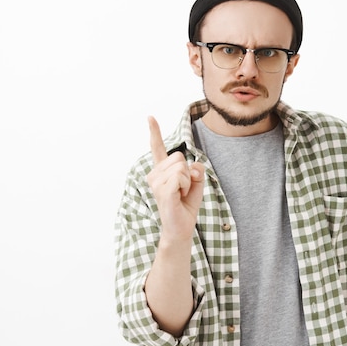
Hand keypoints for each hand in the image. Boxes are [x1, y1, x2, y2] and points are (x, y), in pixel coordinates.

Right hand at [146, 116, 204, 243]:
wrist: (182, 228)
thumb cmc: (186, 205)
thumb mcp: (196, 182)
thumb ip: (197, 170)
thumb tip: (193, 166)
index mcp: (161, 171)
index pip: (157, 148)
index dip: (154, 132)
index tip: (150, 117)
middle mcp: (155, 175)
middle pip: (179, 157)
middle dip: (188, 172)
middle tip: (184, 189)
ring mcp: (156, 183)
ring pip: (181, 166)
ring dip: (188, 181)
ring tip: (181, 194)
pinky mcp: (163, 192)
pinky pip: (180, 177)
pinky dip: (187, 186)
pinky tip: (180, 197)